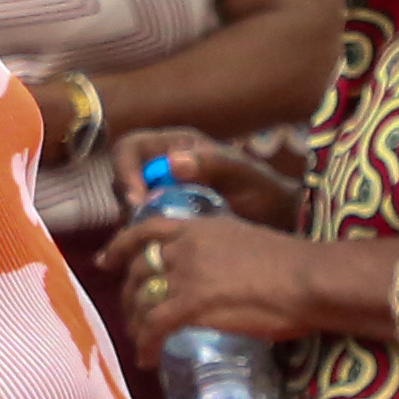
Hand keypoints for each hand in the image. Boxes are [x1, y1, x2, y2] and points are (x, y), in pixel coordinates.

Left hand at [102, 191, 328, 345]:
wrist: (309, 279)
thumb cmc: (293, 264)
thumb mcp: (247, 241)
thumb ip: (222, 251)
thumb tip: (219, 271)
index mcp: (199, 227)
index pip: (146, 230)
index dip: (120, 246)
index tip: (105, 262)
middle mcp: (184, 247)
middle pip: (138, 270)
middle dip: (128, 294)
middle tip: (130, 314)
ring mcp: (185, 275)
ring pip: (142, 299)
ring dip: (135, 324)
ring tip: (141, 341)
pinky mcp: (191, 304)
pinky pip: (155, 327)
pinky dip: (146, 345)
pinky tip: (148, 359)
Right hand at [110, 128, 295, 226]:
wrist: (277, 219)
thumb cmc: (262, 190)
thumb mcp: (243, 173)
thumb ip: (213, 164)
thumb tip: (173, 163)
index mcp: (174, 145)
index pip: (131, 148)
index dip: (126, 171)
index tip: (138, 199)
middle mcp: (160, 165)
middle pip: (122, 178)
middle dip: (128, 202)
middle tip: (144, 227)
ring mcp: (159, 193)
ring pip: (127, 205)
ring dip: (134, 223)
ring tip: (154, 242)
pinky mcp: (162, 219)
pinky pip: (140, 226)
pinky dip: (141, 239)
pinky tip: (153, 253)